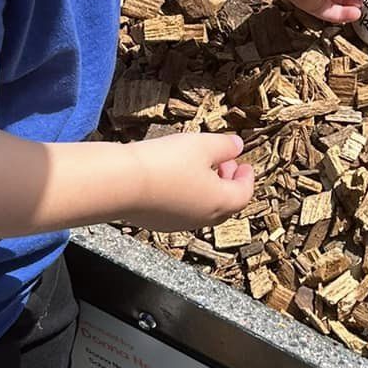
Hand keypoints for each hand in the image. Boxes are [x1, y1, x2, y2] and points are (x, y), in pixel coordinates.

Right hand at [118, 132, 253, 231]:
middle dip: (227, 183)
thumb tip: (237, 145)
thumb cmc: (165, 164)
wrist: (121, 184)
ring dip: (206, 189)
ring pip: (202, 208)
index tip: (244, 165)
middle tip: (223, 164)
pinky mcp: (157, 222)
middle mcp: (202, 218)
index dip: (246, 178)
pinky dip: (186, 195)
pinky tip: (174, 177)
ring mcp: (178, 222)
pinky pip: (180, 210)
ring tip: (198, 168)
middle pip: (225, 205)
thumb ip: (224, 146)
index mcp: (220, 202)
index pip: (244, 194)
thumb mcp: (202, 145)